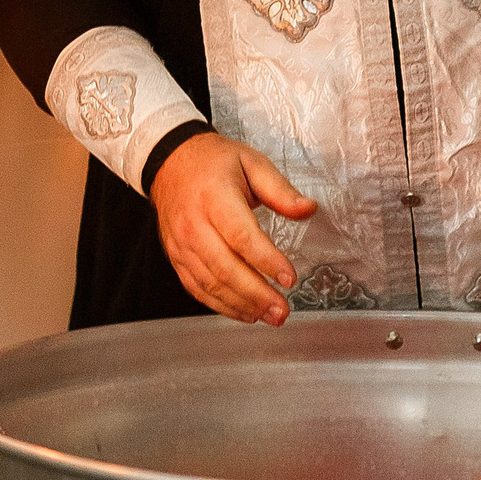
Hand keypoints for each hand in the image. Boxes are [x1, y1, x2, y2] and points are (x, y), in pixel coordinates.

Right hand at [148, 132, 316, 324]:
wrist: (170, 163)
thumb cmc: (214, 163)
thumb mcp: (252, 163)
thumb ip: (281, 190)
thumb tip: (309, 209)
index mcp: (214, 197)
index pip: (241, 236)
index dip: (266, 260)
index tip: (289, 278)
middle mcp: (194, 224)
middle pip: (225, 267)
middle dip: (256, 294)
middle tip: (282, 310)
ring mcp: (182, 244)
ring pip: (210, 283)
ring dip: (241, 305)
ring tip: (269, 316)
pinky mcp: (177, 257)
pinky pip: (197, 288)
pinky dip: (221, 305)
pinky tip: (244, 312)